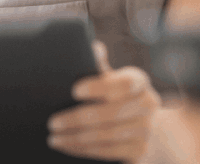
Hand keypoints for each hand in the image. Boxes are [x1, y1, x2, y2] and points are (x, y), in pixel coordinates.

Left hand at [48, 42, 160, 161]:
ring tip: (54, 138)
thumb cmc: (116, 96)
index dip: (99, 87)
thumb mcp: (109, 78)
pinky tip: (67, 146)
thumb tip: (93, 47)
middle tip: (52, 122)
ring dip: (76, 138)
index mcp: (138, 81)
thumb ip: (98, 65)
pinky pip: (108, 152)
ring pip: (107, 135)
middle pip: (111, 113)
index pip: (123, 83)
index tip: (74, 90)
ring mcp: (146, 129)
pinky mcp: (140, 150)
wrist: (143, 124)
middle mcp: (147, 104)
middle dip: (77, 119)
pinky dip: (83, 150)